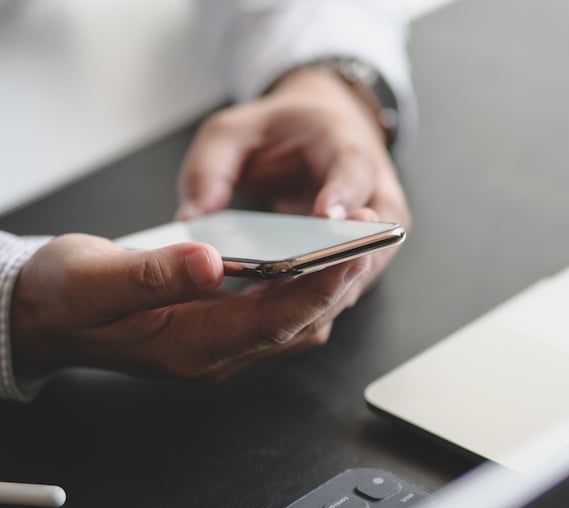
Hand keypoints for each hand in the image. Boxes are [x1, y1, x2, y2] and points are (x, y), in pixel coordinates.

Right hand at [10, 234, 369, 380]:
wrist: (40, 314)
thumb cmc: (63, 295)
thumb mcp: (94, 276)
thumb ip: (150, 272)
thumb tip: (208, 260)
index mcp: (189, 348)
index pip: (273, 323)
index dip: (317, 290)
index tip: (351, 254)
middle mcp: (214, 355)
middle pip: (296, 325)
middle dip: (335, 286)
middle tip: (368, 238)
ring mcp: (218, 346)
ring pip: (292, 323)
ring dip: (323, 288)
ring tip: (350, 241)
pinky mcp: (218, 329)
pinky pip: (275, 314)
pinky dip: (299, 287)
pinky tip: (308, 254)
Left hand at [178, 67, 409, 298]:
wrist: (320, 135)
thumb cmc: (283, 131)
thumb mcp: (234, 130)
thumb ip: (210, 167)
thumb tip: (193, 219)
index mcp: (346, 145)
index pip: (353, 170)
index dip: (342, 194)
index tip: (327, 216)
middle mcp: (375, 194)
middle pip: (371, 237)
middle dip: (334, 267)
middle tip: (292, 287)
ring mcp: (375, 234)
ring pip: (360, 274)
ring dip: (320, 297)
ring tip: (270, 311)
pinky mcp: (363, 262)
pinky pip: (343, 290)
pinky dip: (310, 305)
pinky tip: (268, 317)